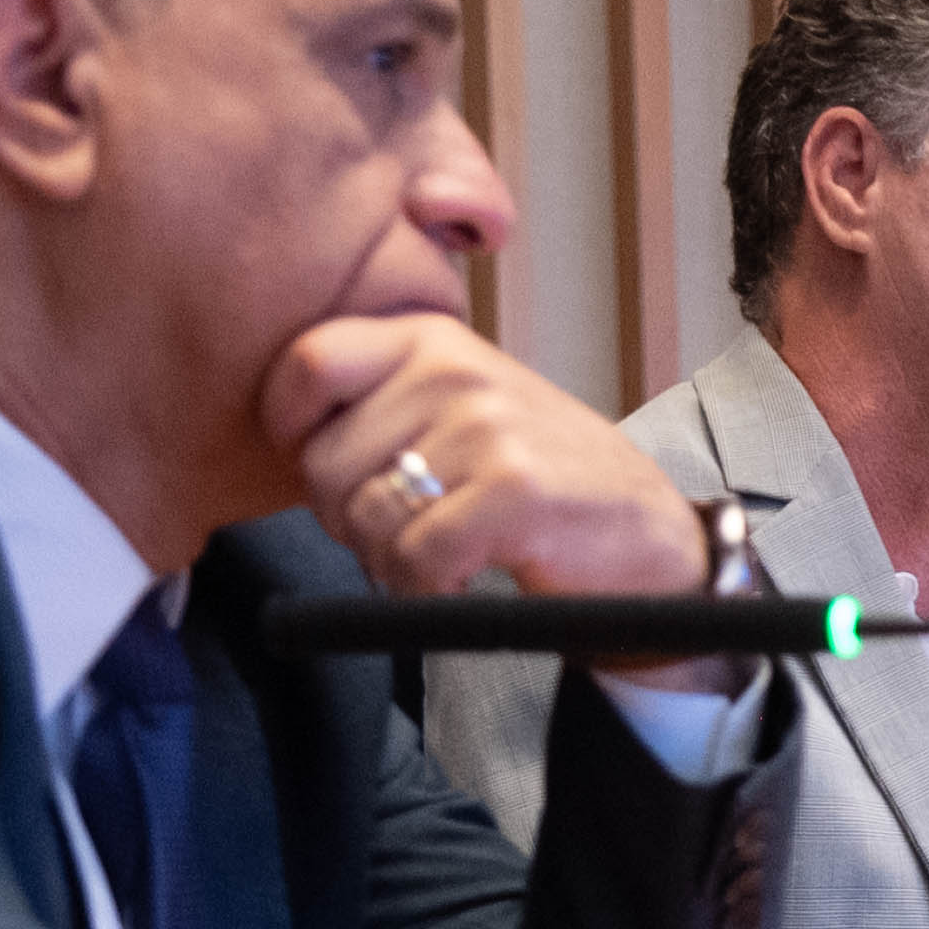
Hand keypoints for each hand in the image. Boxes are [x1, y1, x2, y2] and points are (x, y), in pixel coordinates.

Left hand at [263, 313, 712, 597]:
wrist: (650, 533)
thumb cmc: (541, 480)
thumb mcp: (461, 409)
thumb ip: (380, 400)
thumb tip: (279, 440)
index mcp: (431, 339)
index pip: (304, 366)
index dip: (296, 436)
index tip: (341, 472)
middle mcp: (456, 368)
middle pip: (323, 462)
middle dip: (349, 519)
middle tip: (406, 531)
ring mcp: (486, 425)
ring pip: (365, 517)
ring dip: (389, 561)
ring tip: (440, 556)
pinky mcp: (513, 489)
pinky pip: (414, 558)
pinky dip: (425, 589)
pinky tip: (462, 578)